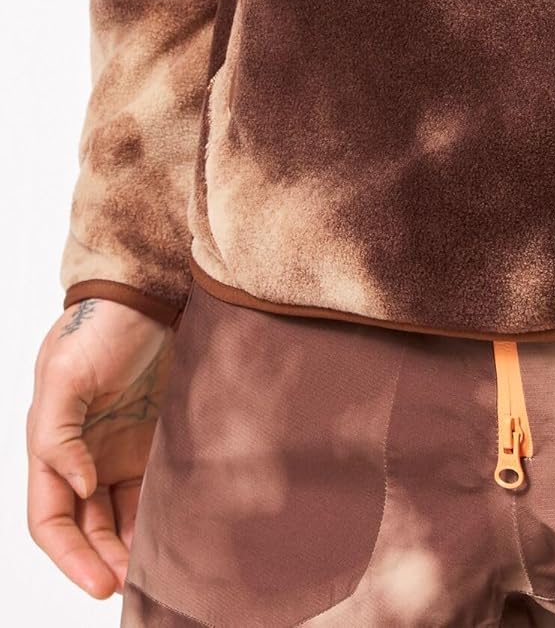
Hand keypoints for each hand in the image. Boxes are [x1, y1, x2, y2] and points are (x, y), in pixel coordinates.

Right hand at [27, 298, 173, 598]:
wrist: (148, 290)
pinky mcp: (156, 436)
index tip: (99, 584)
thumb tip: (78, 485)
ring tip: (158, 571)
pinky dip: (160, 512)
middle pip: (88, 526)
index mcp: (50, 447)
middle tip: (136, 588)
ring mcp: (119, 447)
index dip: (70, 557)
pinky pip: (154, 485)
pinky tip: (179, 531)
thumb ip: (59, 436)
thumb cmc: (99, 326)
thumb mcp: (65, 375)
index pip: (51, 520)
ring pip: (120, 513)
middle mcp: (83, 455)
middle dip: (105, 561)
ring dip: (133, 544)